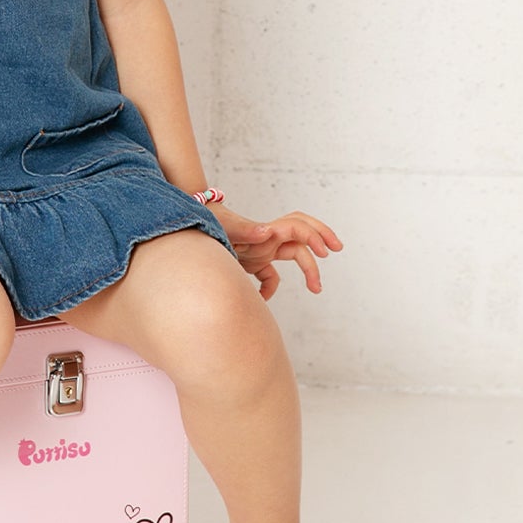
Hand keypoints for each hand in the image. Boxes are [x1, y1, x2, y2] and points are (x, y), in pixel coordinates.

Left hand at [210, 204, 343, 300]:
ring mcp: (260, 250)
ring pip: (292, 256)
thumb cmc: (205, 222)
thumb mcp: (223, 226)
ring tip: (316, 289)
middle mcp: (266, 239)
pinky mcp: (250, 262)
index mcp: (264, 230)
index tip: (326, 252)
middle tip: (336, 251)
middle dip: (321, 241)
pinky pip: (269, 275)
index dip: (314, 235)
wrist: (185, 227)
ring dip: (307, 270)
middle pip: (302, 236)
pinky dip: (269, 288)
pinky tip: (259, 299)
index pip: (297, 227)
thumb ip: (245, 229)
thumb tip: (267, 230)